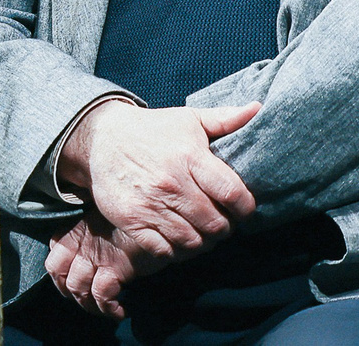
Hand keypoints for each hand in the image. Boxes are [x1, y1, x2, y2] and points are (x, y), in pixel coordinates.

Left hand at [47, 211, 166, 317]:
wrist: (163, 221)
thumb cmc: (140, 222)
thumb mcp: (113, 220)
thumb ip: (100, 232)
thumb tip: (98, 249)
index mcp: (80, 228)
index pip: (54, 246)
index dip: (59, 265)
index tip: (72, 276)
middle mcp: (84, 241)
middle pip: (56, 270)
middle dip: (67, 290)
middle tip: (84, 298)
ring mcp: (98, 255)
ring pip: (77, 288)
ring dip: (89, 305)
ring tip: (105, 308)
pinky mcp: (116, 268)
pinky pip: (102, 296)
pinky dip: (110, 309)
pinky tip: (123, 310)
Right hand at [59, 99, 259, 261]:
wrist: (100, 137)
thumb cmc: (152, 130)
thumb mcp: (188, 119)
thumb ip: (225, 118)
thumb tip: (258, 108)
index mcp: (189, 156)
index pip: (233, 194)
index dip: (245, 207)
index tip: (243, 208)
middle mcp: (171, 183)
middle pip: (215, 224)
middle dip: (224, 227)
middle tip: (221, 221)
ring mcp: (149, 204)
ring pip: (192, 241)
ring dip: (202, 240)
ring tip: (201, 230)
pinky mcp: (131, 220)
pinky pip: (164, 250)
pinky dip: (175, 250)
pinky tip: (177, 237)